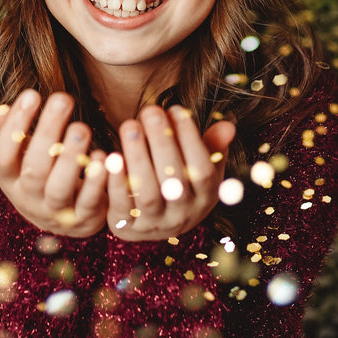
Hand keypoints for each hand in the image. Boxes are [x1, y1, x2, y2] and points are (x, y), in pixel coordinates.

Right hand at [0, 89, 108, 238]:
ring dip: (70, 156)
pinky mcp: (83, 220)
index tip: (32, 94)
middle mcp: (29, 198)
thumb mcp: (21, 160)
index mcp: (10, 179)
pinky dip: (96, 181)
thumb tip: (2, 110)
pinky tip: (102, 156)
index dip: (14, 126)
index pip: (1, 155)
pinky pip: (88, 202)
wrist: (66, 224)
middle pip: (34, 168)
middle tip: (63, 98)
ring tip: (81, 127)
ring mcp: (56, 212)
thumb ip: (12, 135)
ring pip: (59, 188)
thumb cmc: (42, 178)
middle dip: (47, 131)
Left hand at [105, 104, 235, 241]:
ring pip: (148, 193)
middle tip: (150, 110)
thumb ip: (212, 147)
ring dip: (138, 157)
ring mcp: (155, 223)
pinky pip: (121, 207)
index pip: (202, 170)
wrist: (154, 224)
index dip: (191, 140)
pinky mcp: (128, 227)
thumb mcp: (202, 167)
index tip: (176, 109)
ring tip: (130, 125)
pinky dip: (116, 182)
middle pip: (174, 180)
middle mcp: (183, 214)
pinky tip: (110, 155)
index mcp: (205, 197)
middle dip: (162, 142)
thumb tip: (227, 126)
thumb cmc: (182, 183)